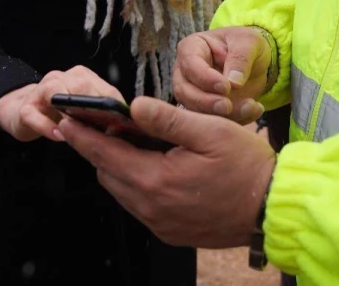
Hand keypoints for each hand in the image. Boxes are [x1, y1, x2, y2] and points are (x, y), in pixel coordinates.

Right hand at [0, 66, 122, 142]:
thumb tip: (121, 128)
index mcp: (82, 77)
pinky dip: (47, 127)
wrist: (22, 111)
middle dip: (93, 108)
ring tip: (78, 132)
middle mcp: (62, 78)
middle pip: (82, 87)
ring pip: (56, 94)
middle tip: (102, 130)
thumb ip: (99, 113)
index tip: (121, 124)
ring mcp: (41, 90)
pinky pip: (34, 116)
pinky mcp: (25, 108)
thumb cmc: (58, 112)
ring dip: (69, 115)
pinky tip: (58, 136)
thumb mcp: (81, 111)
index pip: (104, 88)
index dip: (113, 107)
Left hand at [61, 97, 275, 247]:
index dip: (82, 136)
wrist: (271, 207)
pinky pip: (140, 205)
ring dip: (119, 166)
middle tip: (104, 124)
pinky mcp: (170, 231)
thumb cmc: (246, 166)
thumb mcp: (210, 131)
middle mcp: (151, 207)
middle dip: (100, 149)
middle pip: (108, 174)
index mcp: (156, 180)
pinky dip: (137, 183)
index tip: (66, 120)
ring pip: (122, 191)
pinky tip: (154, 166)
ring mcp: (160, 223)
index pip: (104, 155)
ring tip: (131, 142)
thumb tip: (133, 107)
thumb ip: (168, 119)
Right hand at [174, 27, 272, 123]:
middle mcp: (185, 72)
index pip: (190, 64)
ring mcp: (191, 93)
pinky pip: (211, 121)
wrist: (253, 62)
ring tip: (249, 108)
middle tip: (228, 106)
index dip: (206, 78)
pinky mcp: (203, 111)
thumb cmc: (245, 45)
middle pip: (185, 91)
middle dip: (206, 102)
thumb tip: (234, 82)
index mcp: (191, 47)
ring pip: (196, 110)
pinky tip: (253, 111)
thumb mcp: (249, 42)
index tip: (226, 87)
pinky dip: (233, 120)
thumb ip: (240, 58)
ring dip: (221, 115)